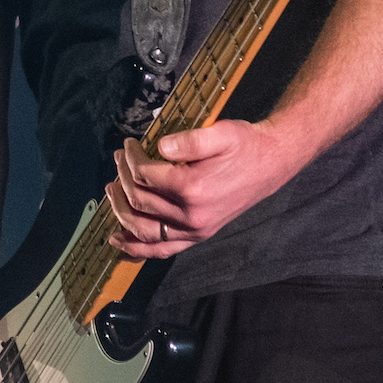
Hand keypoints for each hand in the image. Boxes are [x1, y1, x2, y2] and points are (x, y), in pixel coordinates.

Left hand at [107, 121, 304, 257]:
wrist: (271, 164)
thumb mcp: (221, 132)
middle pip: (140, 201)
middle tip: (117, 160)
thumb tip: (160, 147)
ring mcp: (195, 230)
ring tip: (111, 191)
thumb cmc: (245, 145)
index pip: (145, 176)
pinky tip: (118, 242)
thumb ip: (189, 139)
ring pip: (144, 230)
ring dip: (121, 212)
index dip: (130, 159)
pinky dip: (136, 249)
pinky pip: (162, 250)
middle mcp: (192, 215)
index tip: (128, 145)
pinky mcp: (198, 236)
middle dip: (122, 179)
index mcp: (193, 188)